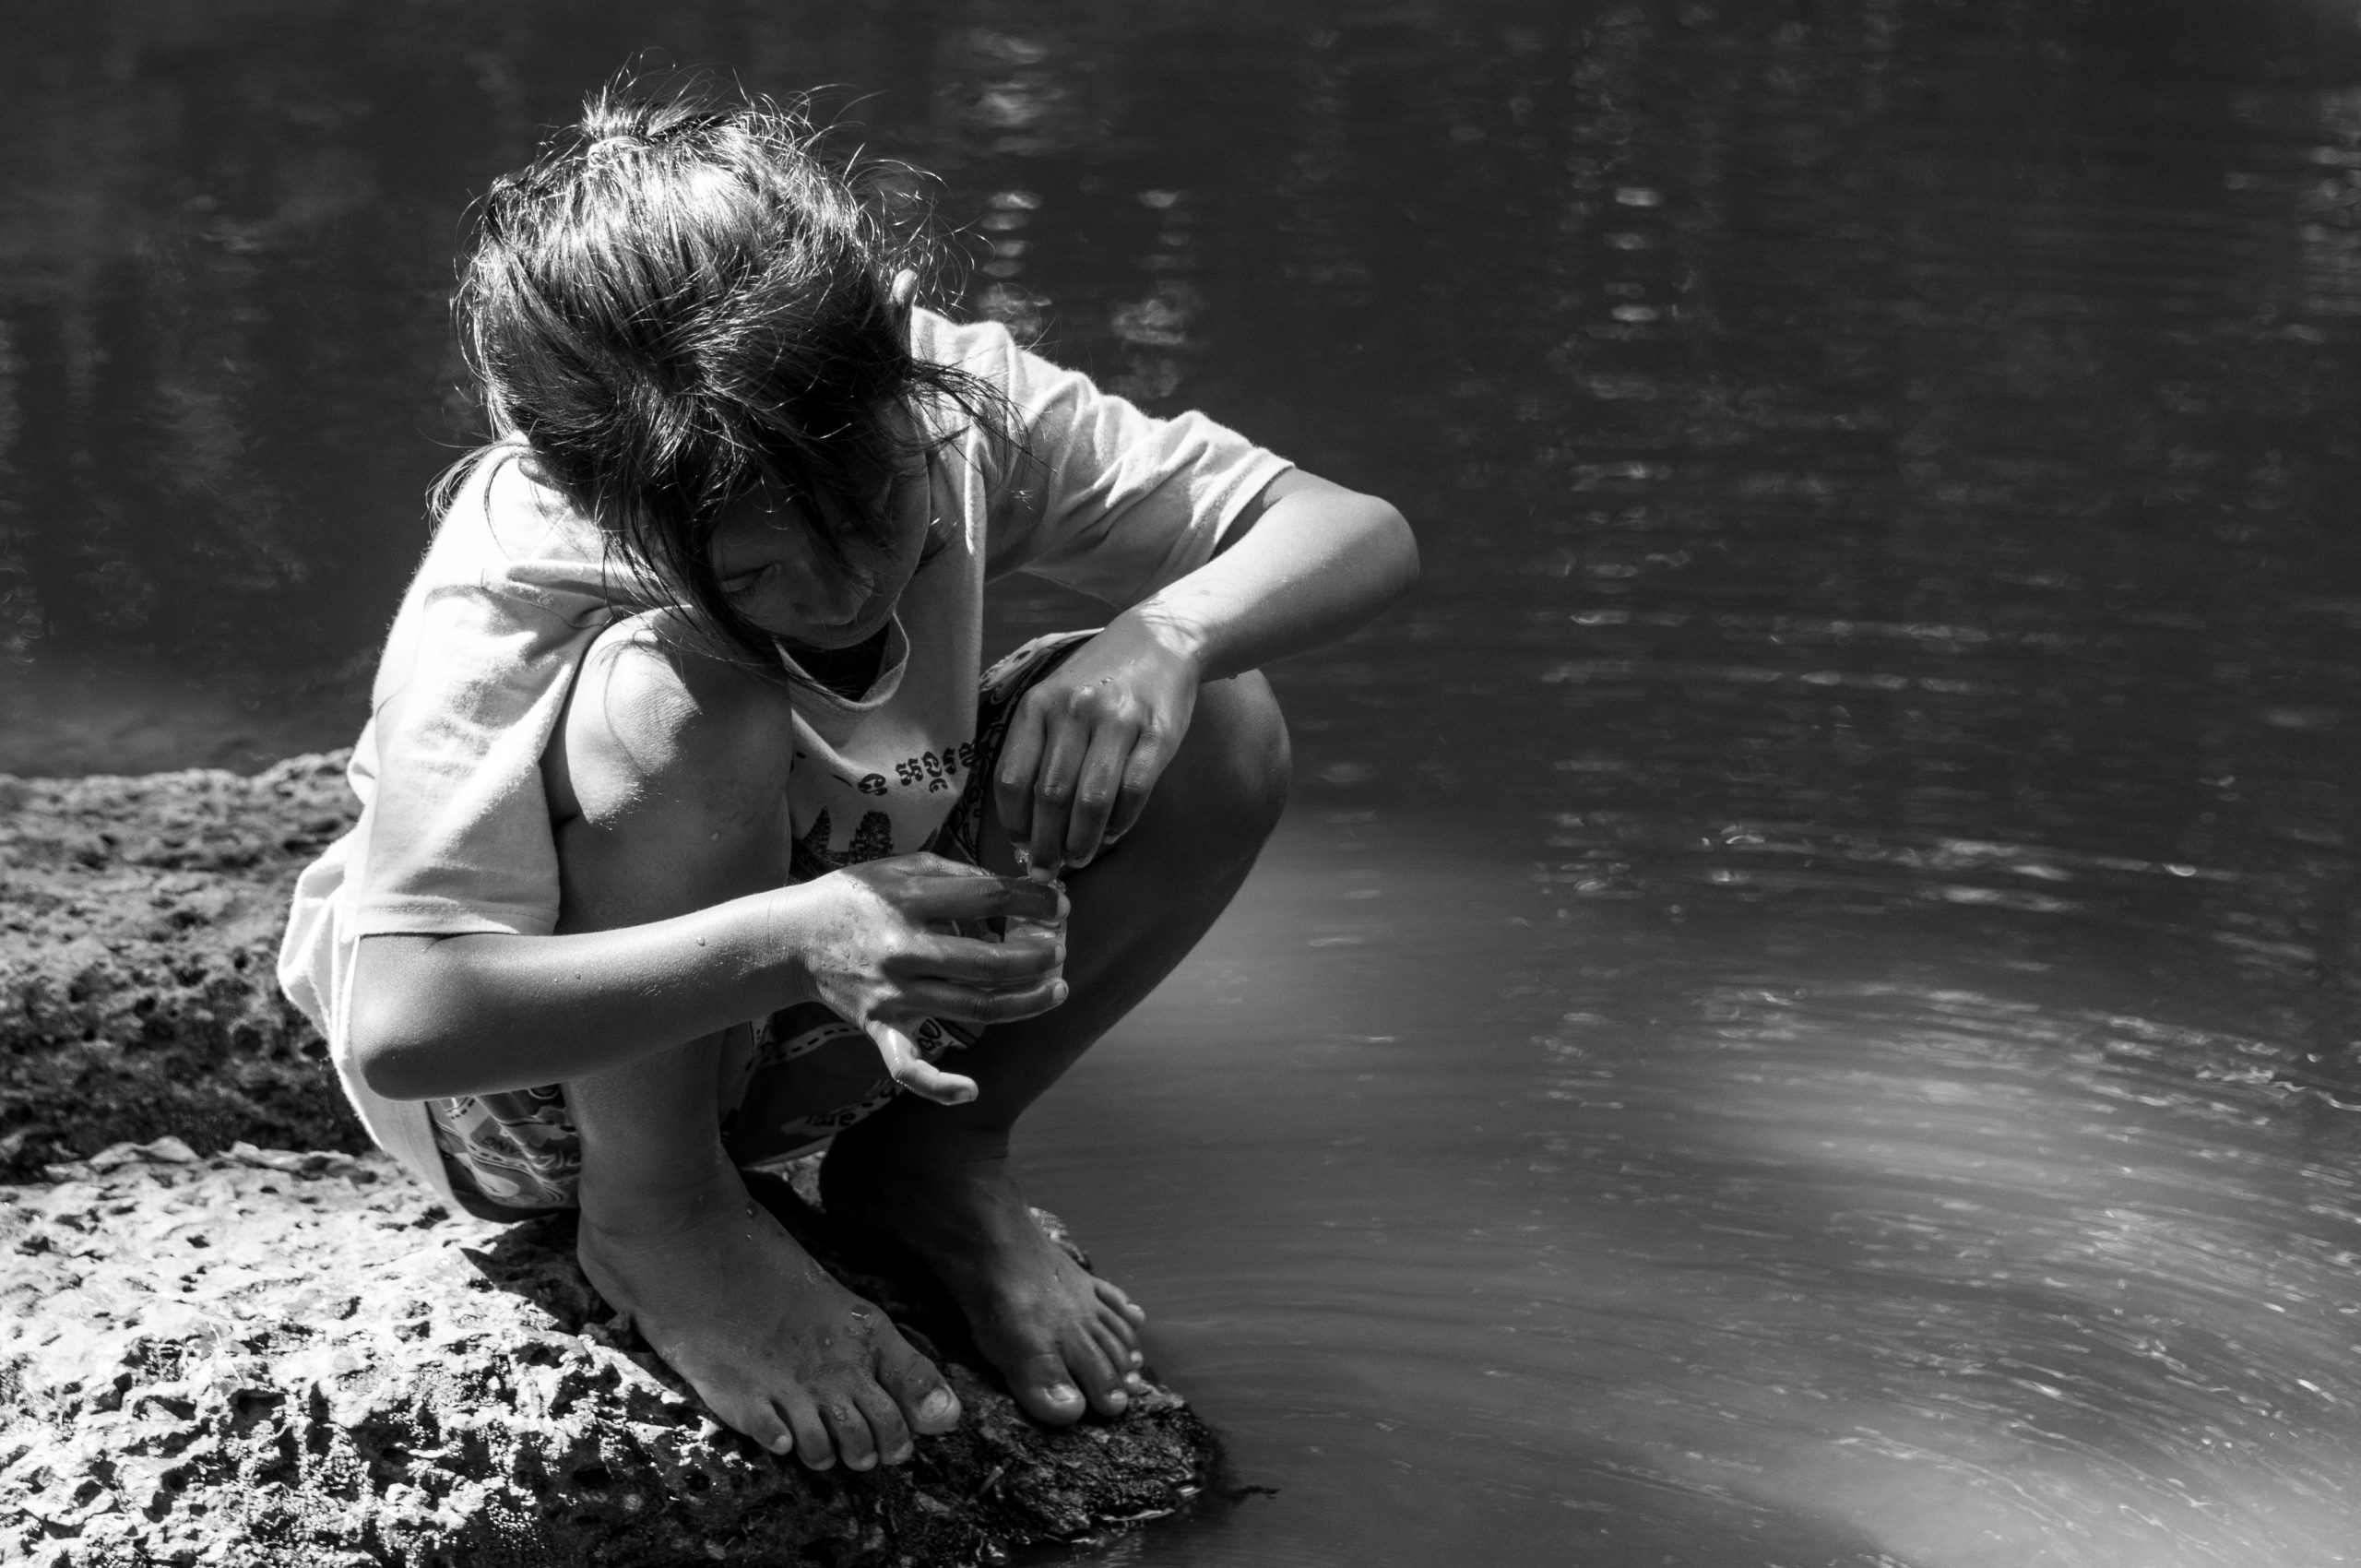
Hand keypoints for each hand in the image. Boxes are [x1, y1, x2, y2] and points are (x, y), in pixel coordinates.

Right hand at [782, 854, 1067, 1104]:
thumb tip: (1017, 888)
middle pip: (989, 961)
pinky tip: (970, 1090)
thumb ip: (958, 873)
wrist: (794, 937)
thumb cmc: (857, 896)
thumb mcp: (903, 866)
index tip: (1061, 901)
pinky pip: (907, 1066)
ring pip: (973, 1008)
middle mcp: (903, 950)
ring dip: (1025, 1003)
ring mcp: (893, 994)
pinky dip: (937, 1084)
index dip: (1034, 898)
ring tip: (1058, 990)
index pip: (989, 898)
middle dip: (1038, 957)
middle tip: (1061, 950)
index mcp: (909, 901)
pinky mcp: (879, 1026)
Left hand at [994, 613, 1200, 877]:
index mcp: (1038, 705)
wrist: (1159, 641)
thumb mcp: (1054, 698)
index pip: (1012, 778)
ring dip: (1082, 841)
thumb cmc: (1097, 681)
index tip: (1020, 845)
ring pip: (1091, 800)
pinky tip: (1113, 832)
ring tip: (1078, 857)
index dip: (1014, 823)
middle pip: (1050, 796)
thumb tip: (1027, 823)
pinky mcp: (1158, 733)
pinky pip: (1134, 791)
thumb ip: (1038, 748)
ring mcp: (1118, 721)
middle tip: (1046, 869)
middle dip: (1046, 844)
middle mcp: (1074, 711)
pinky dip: (1121, 821)